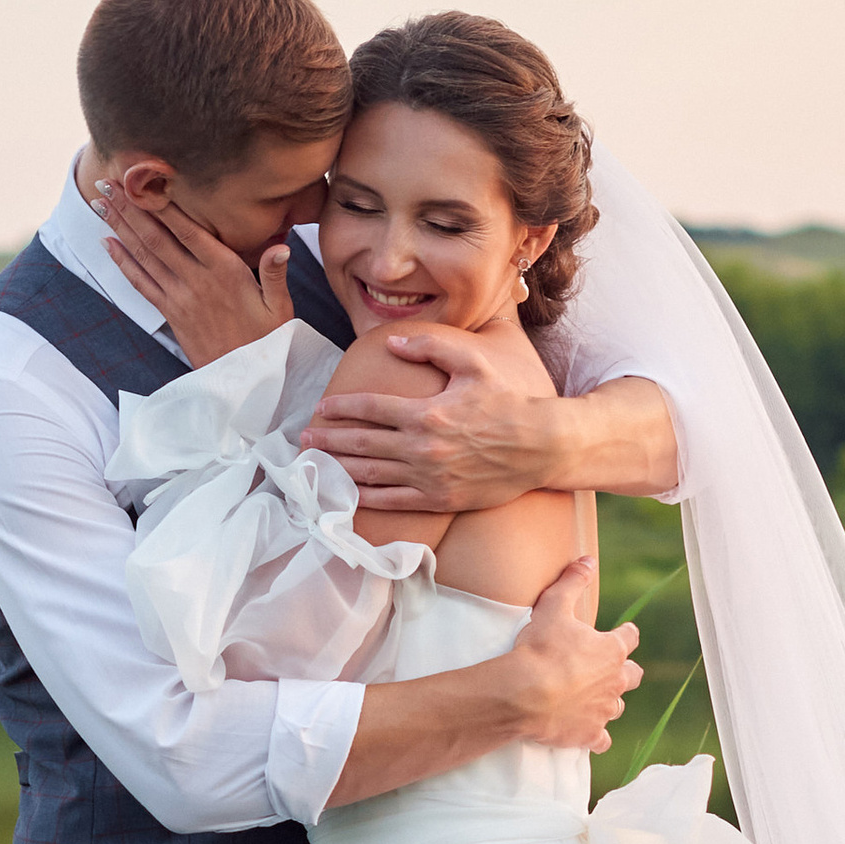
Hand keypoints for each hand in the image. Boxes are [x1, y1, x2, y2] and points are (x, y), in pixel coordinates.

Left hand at [94, 175, 294, 366]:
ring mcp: (179, 298)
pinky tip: (107, 242)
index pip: (186, 230)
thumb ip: (276, 273)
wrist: (245, 382)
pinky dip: (122, 262)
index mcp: (225, 272)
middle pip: (155, 238)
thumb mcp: (280, 307)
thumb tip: (282, 246)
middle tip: (105, 182)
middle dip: (129, 208)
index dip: (161, 204)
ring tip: (98, 203)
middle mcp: (196, 281)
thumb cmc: (268, 339)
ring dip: (119, 228)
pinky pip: (140, 284)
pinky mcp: (170, 314)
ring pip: (143, 256)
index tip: (141, 181)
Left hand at [302, 322, 566, 512]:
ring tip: (315, 464)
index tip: (321, 408)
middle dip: (329, 439)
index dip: (341, 408)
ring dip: (339, 468)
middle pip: (362, 443)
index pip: (370, 408)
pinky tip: (347, 494)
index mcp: (425, 412)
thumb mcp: (473, 362)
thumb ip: (430, 346)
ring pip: (372, 474)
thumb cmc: (509, 401)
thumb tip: (391, 342)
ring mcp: (429, 478)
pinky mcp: (440, 500)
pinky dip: (367, 497)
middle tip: (303, 438)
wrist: (542, 447)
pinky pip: (394, 501)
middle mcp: (422, 448)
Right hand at [509, 558, 640, 754]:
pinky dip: (597, 737)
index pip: (630, 638)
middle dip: (626, 672)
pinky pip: (601, 740)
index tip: (624, 633)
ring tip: (595, 700)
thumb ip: (573, 582)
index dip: (626, 633)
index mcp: (611, 650)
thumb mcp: (554, 606)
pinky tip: (589, 734)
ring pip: (617, 707)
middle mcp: (615, 682)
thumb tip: (588, 559)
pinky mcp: (589, 734)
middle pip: (633, 676)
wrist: (525, 695)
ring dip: (609, 702)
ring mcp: (604, 711)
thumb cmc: (540, 649)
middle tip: (613, 670)